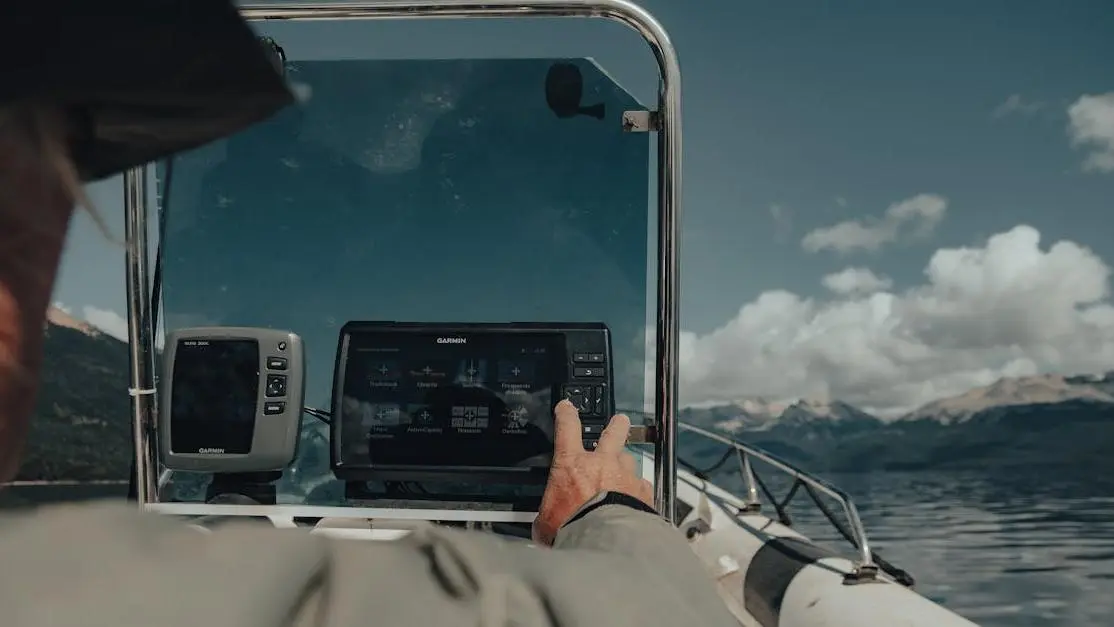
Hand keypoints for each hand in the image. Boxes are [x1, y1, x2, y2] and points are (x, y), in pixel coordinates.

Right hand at [532, 400, 654, 545]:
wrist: (605, 542)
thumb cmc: (572, 530)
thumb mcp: (547, 523)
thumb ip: (548, 518)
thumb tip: (543, 528)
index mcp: (572, 465)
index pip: (567, 428)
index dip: (567, 414)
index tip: (567, 408)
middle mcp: (601, 464)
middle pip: (612, 433)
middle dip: (616, 426)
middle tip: (618, 421)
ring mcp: (625, 477)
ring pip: (629, 460)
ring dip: (626, 464)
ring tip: (625, 472)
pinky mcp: (643, 493)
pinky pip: (643, 486)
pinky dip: (640, 491)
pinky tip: (638, 499)